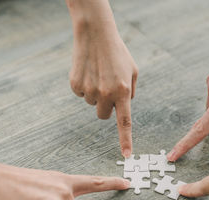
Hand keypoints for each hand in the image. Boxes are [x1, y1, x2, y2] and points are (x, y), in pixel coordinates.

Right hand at [67, 0, 137, 157]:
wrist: (95, 34)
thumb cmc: (117, 52)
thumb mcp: (132, 71)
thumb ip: (130, 91)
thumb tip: (124, 106)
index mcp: (123, 91)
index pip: (125, 123)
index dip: (125, 140)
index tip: (126, 155)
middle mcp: (106, 94)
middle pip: (103, 115)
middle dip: (105, 106)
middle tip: (106, 88)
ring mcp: (89, 90)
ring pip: (91, 103)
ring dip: (94, 93)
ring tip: (97, 73)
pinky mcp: (75, 85)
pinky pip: (80, 93)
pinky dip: (83, 85)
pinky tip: (87, 71)